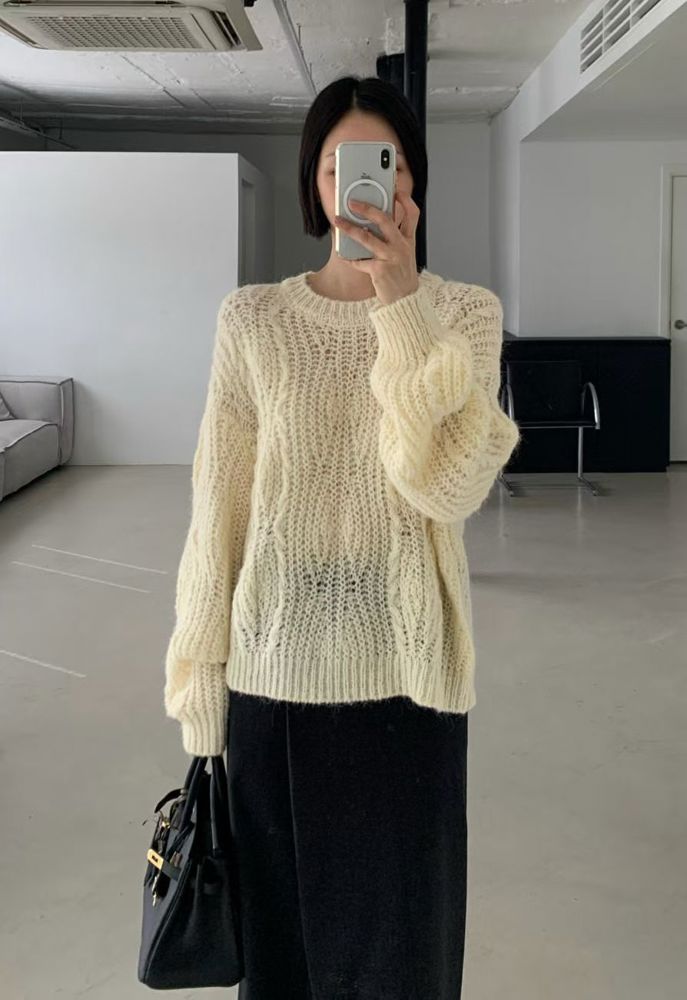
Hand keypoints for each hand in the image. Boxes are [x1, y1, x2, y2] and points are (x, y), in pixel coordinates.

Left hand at [334, 190, 420, 305]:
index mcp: (409, 241)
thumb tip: (371, 226)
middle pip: (385, 220)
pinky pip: (360, 261)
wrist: (406, 302)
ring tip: (338, 222)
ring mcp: (391, 258)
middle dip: (367, 208)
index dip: (405, 200)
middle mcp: (401, 247)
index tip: (396, 190)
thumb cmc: (401, 278)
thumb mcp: (405, 256)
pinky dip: (351, 259)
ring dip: (350, 228)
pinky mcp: (380, 271)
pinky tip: (345, 256)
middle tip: (353, 202)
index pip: (413, 214)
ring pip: (367, 238)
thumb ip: (394, 240)